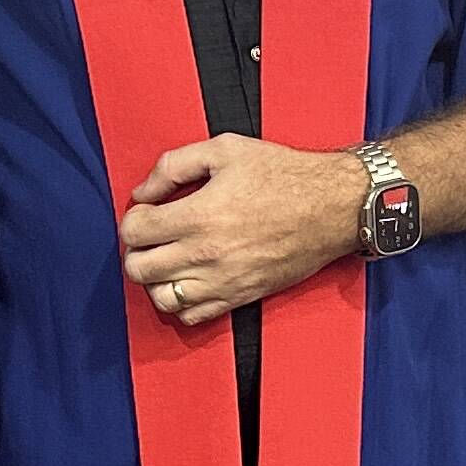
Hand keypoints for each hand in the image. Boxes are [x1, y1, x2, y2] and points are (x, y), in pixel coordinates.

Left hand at [119, 134, 363, 325]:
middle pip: (138, 269)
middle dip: (137, 249)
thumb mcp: (225, 149)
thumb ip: (174, 165)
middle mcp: (205, 254)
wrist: (331, 206)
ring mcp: (222, 281)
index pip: (134, 231)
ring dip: (155, 279)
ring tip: (167, 259)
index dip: (133, 217)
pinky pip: (191, 317)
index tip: (148, 209)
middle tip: (153, 235)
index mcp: (198, 216)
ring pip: (161, 298)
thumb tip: (143, 191)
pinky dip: (180, 302)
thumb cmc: (284, 175)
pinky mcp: (239, 297)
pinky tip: (188, 279)